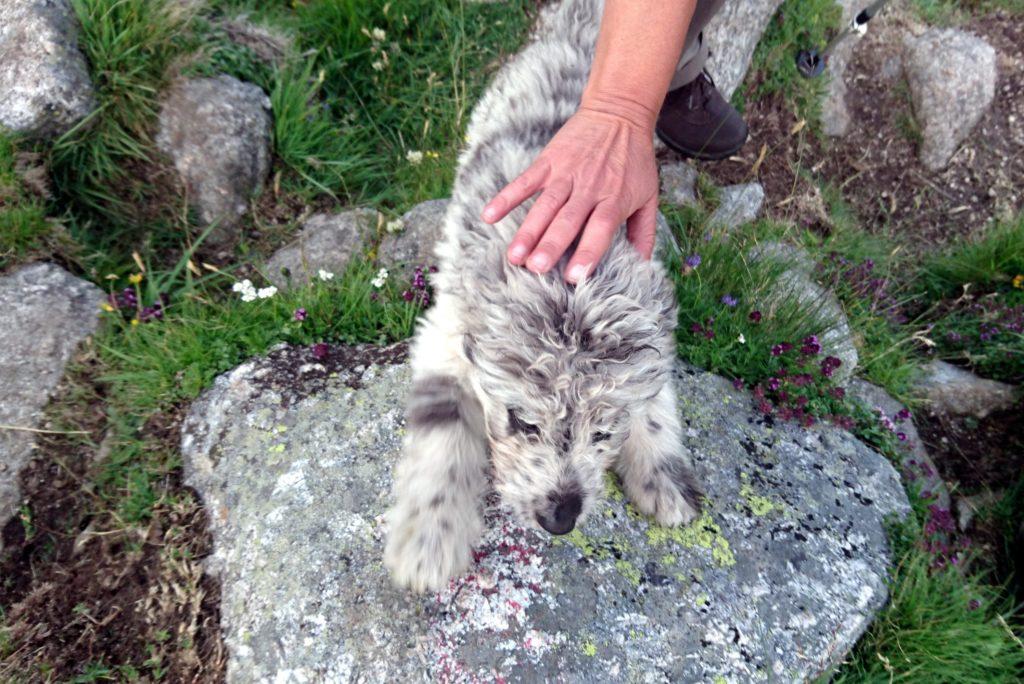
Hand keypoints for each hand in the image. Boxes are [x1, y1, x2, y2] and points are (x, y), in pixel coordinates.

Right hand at [480, 106, 659, 282]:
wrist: (619, 112)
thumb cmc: (635, 160)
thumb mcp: (649, 195)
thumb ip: (644, 232)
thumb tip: (643, 266)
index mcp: (614, 199)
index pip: (600, 228)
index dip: (587, 252)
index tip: (574, 276)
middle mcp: (589, 188)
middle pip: (568, 220)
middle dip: (550, 245)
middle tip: (535, 269)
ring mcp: (566, 173)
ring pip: (545, 206)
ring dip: (528, 231)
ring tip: (514, 256)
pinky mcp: (549, 161)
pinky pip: (525, 181)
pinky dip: (506, 197)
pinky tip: (489, 215)